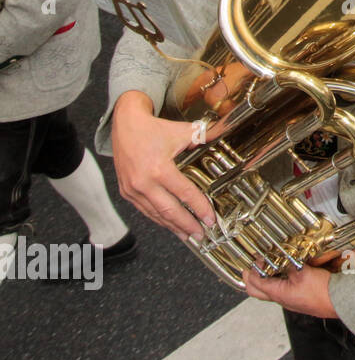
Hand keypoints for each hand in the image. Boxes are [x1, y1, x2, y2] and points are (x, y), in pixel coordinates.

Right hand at [110, 90, 213, 239]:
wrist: (125, 124)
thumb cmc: (153, 129)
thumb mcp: (182, 131)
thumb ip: (204, 137)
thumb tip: (225, 136)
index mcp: (159, 169)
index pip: (184, 194)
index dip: (199, 208)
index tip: (210, 219)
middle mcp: (143, 182)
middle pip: (169, 211)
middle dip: (187, 225)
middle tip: (201, 234)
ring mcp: (132, 189)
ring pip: (156, 214)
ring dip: (173, 227)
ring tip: (188, 236)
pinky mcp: (126, 191)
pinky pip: (145, 210)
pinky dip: (158, 219)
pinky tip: (170, 225)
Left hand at [244, 264, 337, 317]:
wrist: (339, 302)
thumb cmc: (323, 293)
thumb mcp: (303, 272)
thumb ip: (289, 262)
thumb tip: (280, 254)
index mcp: (278, 294)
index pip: (255, 282)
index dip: (252, 269)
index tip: (256, 257)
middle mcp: (281, 299)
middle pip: (255, 291)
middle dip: (250, 278)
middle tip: (250, 267)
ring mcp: (289, 300)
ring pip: (267, 291)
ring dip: (263, 279)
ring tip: (266, 267)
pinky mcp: (297, 298)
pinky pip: (281, 290)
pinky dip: (278, 281)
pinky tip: (285, 272)